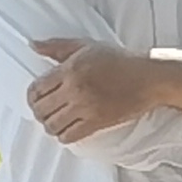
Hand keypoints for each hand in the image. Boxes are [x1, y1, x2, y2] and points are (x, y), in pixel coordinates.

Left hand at [26, 39, 158, 141]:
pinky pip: (69, 136)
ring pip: (52, 125)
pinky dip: (64, 136)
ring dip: (50, 126)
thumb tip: (33, 45)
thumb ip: (57, 46)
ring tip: (56, 122)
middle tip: (45, 112)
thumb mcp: (87, 46)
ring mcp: (86, 107)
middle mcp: (75, 89)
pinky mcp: (97, 122)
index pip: (36, 89)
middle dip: (39, 112)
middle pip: (41, 109)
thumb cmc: (120, 60)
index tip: (38, 99)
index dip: (32, 97)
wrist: (149, 78)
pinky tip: (68, 130)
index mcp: (70, 69)